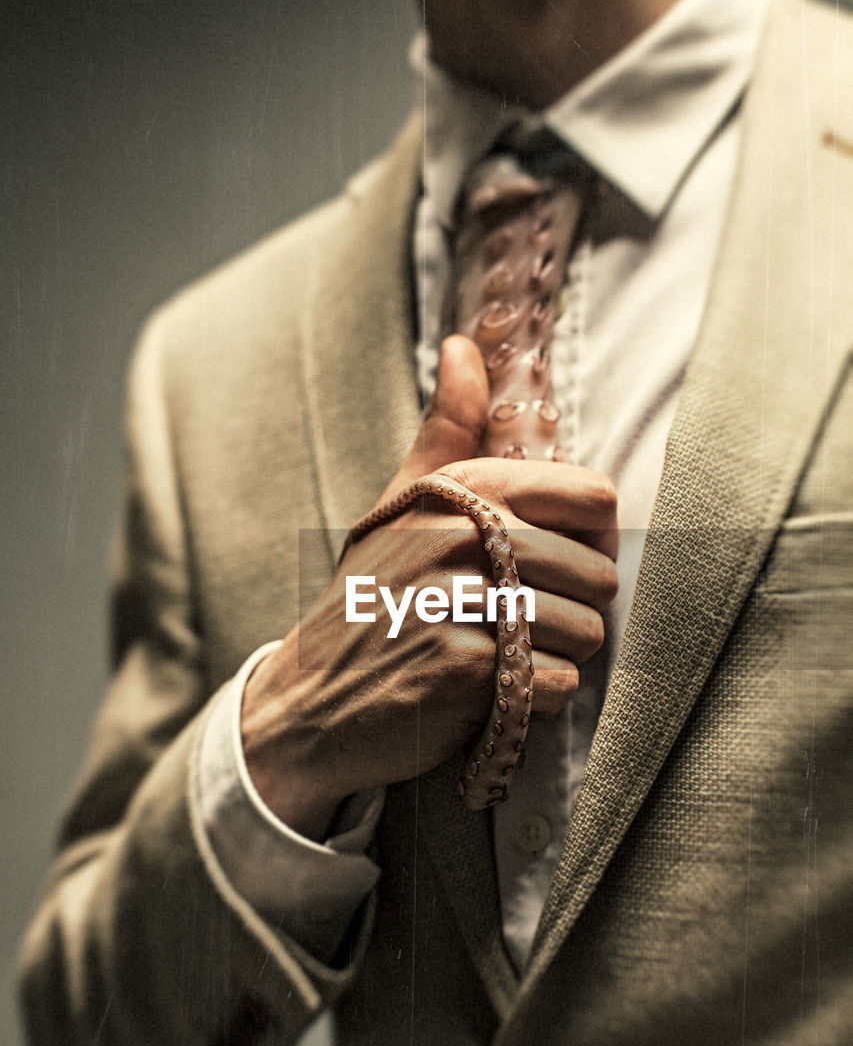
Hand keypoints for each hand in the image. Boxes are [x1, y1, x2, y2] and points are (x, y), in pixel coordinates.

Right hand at [241, 336, 617, 839]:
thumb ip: (446, 432)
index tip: (562, 563)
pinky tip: (495, 691)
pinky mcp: (462, 669)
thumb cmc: (370, 600)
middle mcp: (459, 536)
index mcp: (459, 491)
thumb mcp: (401, 507)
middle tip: (523, 625)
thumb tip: (464, 345)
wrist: (308, 700)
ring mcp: (459, 602)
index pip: (593, 497)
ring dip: (560, 656)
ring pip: (585, 631)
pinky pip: (560, 682)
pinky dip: (539, 697)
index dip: (593, 539)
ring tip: (507, 657)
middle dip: (576, 610)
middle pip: (597, 574)